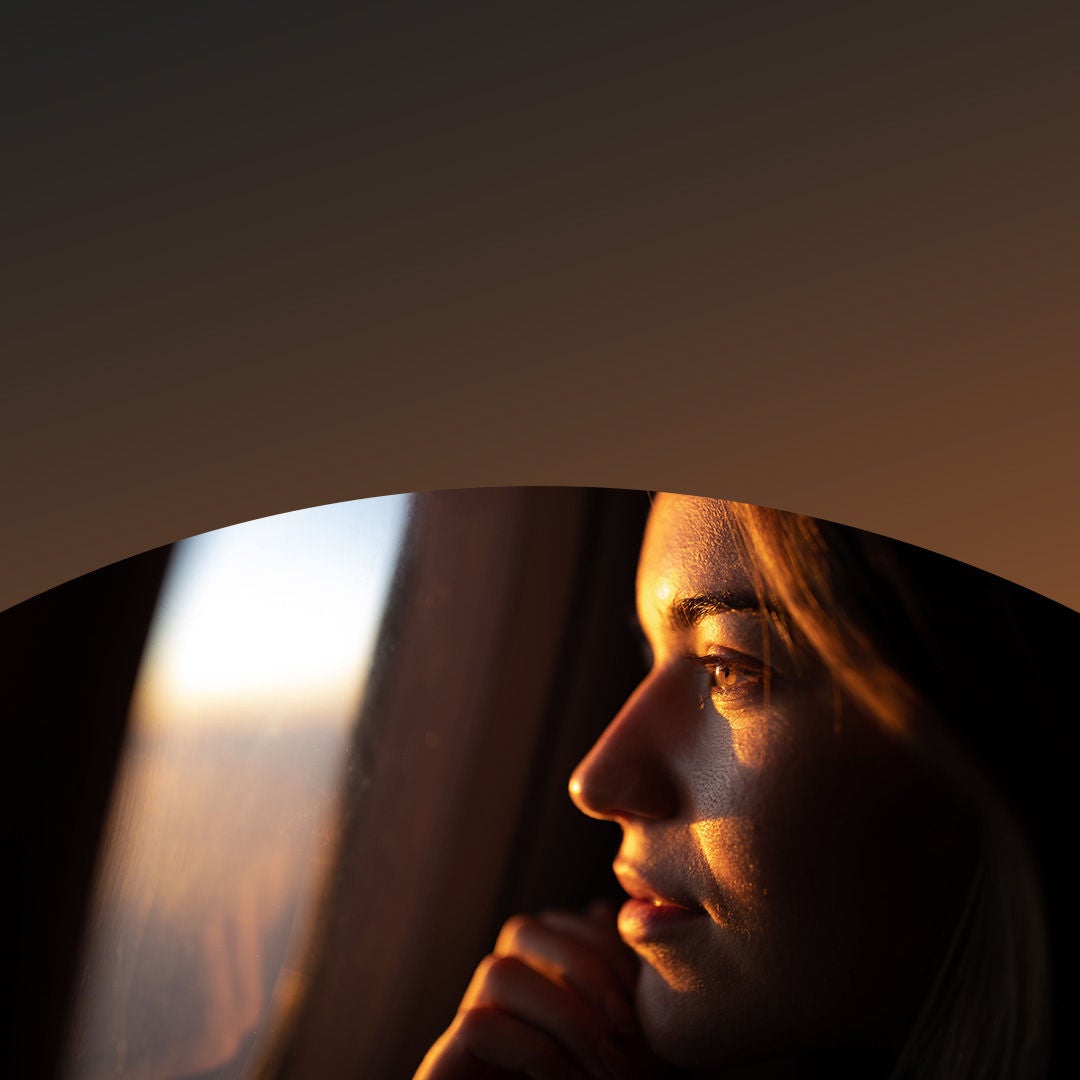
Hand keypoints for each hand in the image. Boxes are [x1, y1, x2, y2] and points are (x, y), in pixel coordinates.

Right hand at [414, 901, 658, 1078]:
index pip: (559, 924)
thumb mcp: (620, 1056)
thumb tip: (598, 908)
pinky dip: (535, 1050)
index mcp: (538, 990)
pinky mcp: (444, 1074)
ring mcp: (468, 1039)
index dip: (603, 945)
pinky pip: (478, 1027)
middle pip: (523, 930)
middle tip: (626, 1029)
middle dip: (584, 967)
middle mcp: (497, 1004)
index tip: (644, 998)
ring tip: (605, 1067)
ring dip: (564, 1013)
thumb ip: (610, 992)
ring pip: (498, 970)